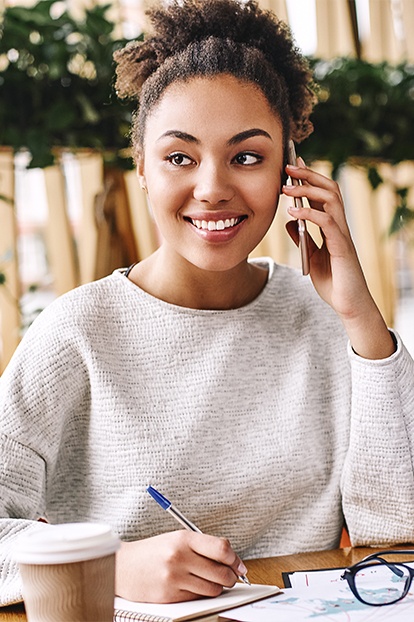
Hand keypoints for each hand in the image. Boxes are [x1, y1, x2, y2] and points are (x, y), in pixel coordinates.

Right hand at [115, 530, 247, 602]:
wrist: (124, 566)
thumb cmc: (154, 552)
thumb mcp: (177, 539)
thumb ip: (204, 547)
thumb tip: (233, 562)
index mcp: (184, 538)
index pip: (222, 549)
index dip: (235, 559)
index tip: (239, 565)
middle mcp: (179, 557)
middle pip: (221, 572)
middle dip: (231, 577)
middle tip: (230, 576)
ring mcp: (174, 578)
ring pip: (213, 589)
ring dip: (216, 587)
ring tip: (208, 580)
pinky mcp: (170, 596)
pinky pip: (198, 598)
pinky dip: (200, 594)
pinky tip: (192, 586)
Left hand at [283, 158, 394, 358]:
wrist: (348, 306)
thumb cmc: (334, 282)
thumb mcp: (311, 256)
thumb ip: (302, 238)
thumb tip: (289, 222)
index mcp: (333, 227)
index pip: (323, 194)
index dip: (310, 177)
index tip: (293, 165)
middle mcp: (340, 226)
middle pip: (329, 189)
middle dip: (309, 175)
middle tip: (288, 167)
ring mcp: (342, 235)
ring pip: (331, 200)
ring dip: (307, 190)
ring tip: (287, 188)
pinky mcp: (342, 247)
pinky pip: (328, 223)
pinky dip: (310, 214)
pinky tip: (293, 212)